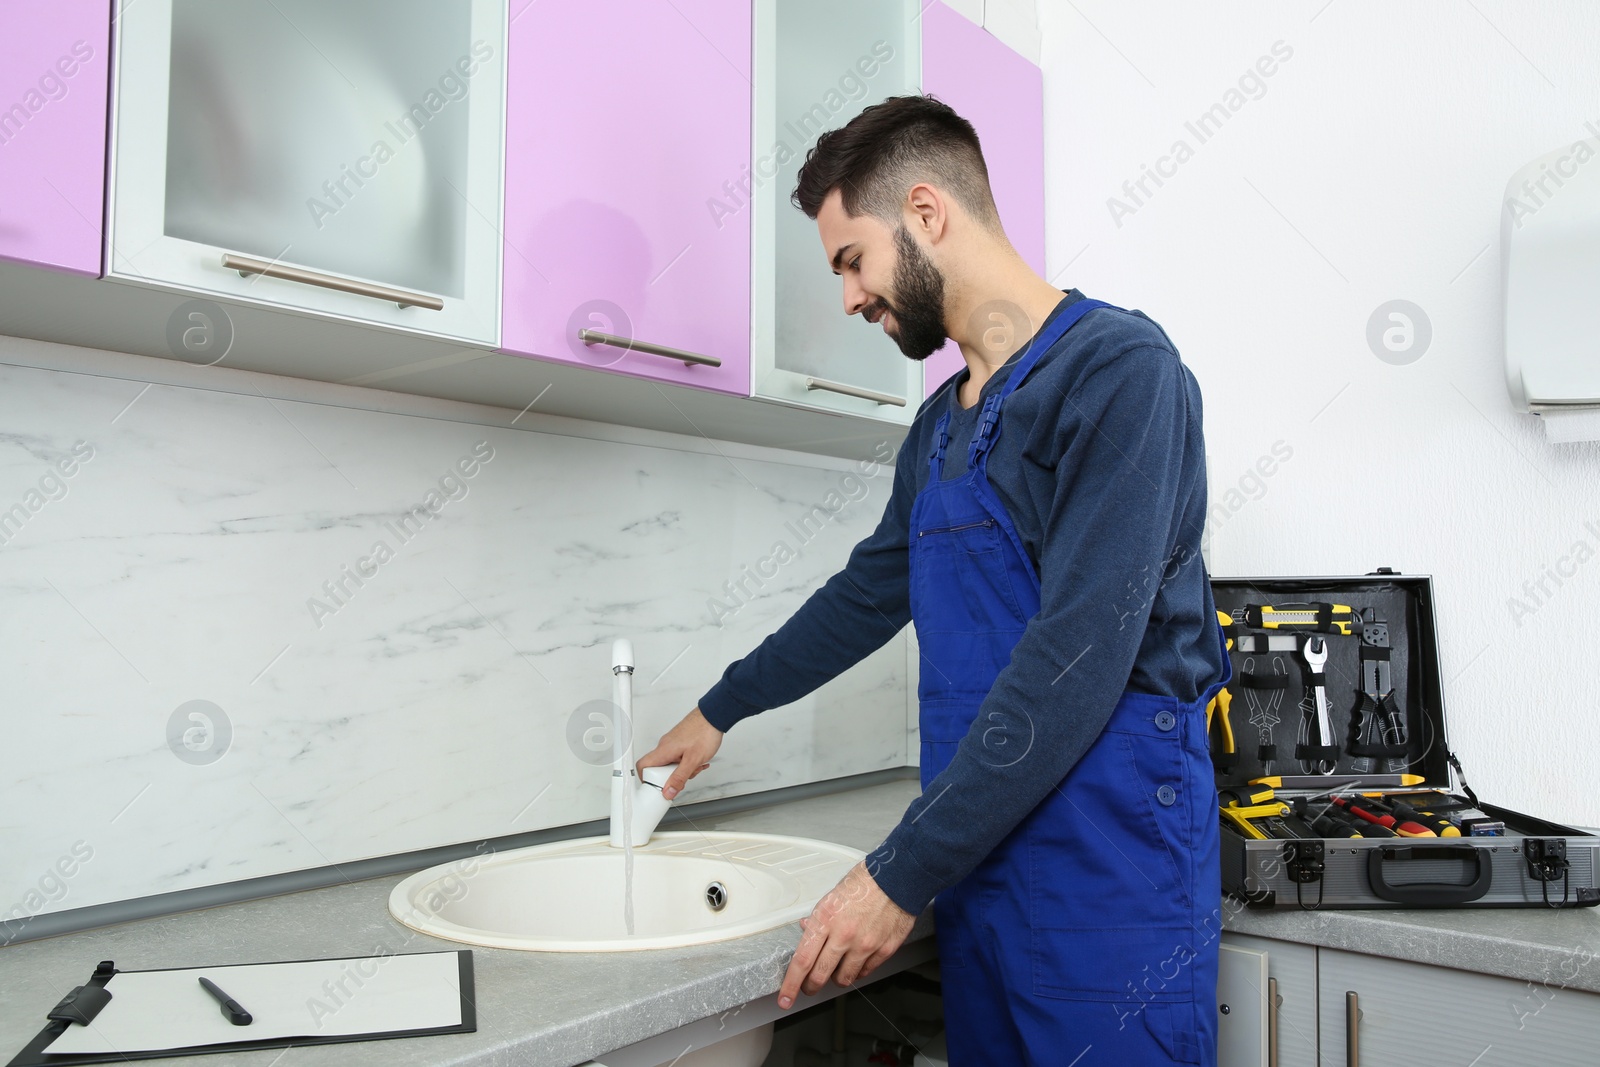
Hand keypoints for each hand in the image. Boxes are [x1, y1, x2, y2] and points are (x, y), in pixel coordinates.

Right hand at [636, 706, 721, 799]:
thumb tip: (668, 792)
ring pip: (671, 764)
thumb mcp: (693, 761)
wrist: (714, 716)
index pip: (643, 766)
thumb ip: (679, 778)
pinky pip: (678, 757)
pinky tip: (699, 761)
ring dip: (683, 770)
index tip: (659, 788)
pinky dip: (687, 763)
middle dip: (673, 777)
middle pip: (659, 768)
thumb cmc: (704, 733)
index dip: (647, 780)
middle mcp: (664, 746)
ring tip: (696, 766)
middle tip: (684, 778)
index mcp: (663, 750)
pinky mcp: (680, 742)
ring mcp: (672, 743)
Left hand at [777, 861, 914, 1009]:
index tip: (786, 998)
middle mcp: (844, 935)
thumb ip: (819, 919)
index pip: (802, 960)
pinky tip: (856, 961)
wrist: (898, 877)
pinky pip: (865, 972)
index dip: (791, 984)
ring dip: (836, 978)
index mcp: (826, 919)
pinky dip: (857, 971)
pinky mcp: (885, 950)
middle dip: (810, 986)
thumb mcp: (832, 896)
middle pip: (820, 976)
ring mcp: (865, 945)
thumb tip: (807, 931)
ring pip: (843, 979)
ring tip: (836, 969)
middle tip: (809, 986)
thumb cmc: (865, 883)